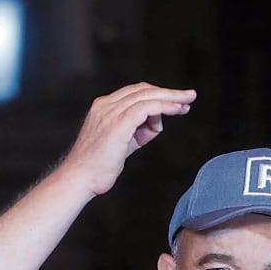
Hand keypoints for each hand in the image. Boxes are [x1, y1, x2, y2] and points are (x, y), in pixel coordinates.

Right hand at [56, 83, 196, 196]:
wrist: (80, 179)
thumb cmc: (99, 167)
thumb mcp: (122, 144)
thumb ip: (138, 132)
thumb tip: (156, 125)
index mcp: (104, 107)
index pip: (135, 93)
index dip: (158, 95)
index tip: (177, 102)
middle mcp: (106, 105)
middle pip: (143, 90)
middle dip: (168, 93)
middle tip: (190, 96)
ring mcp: (110, 112)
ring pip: (147, 96)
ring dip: (171, 98)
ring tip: (188, 102)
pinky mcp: (117, 123)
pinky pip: (147, 108)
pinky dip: (164, 107)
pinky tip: (177, 110)